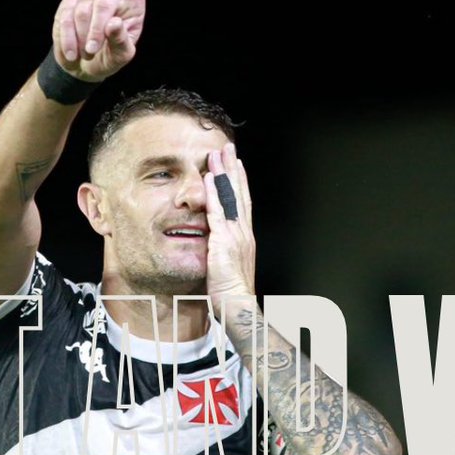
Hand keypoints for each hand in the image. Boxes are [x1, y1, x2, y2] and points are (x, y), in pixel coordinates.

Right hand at [50, 0, 148, 81]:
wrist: (82, 66)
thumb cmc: (109, 59)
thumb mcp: (121, 58)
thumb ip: (121, 42)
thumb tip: (113, 24)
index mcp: (131, 6)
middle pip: (103, 3)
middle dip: (97, 30)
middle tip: (93, 51)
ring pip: (82, 11)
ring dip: (81, 37)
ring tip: (84, 54)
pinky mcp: (68, 4)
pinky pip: (64, 17)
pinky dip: (67, 38)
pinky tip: (71, 52)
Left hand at [203, 143, 255, 316]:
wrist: (238, 305)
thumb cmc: (232, 293)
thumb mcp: (229, 267)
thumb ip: (224, 253)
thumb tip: (217, 245)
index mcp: (245, 238)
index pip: (242, 203)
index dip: (239, 183)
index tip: (235, 164)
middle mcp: (243, 232)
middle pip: (239, 194)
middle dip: (233, 170)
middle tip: (228, 149)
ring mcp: (235, 235)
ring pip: (230, 197)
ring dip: (223, 174)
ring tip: (218, 154)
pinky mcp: (224, 241)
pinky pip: (218, 211)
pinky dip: (215, 193)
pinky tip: (209, 179)